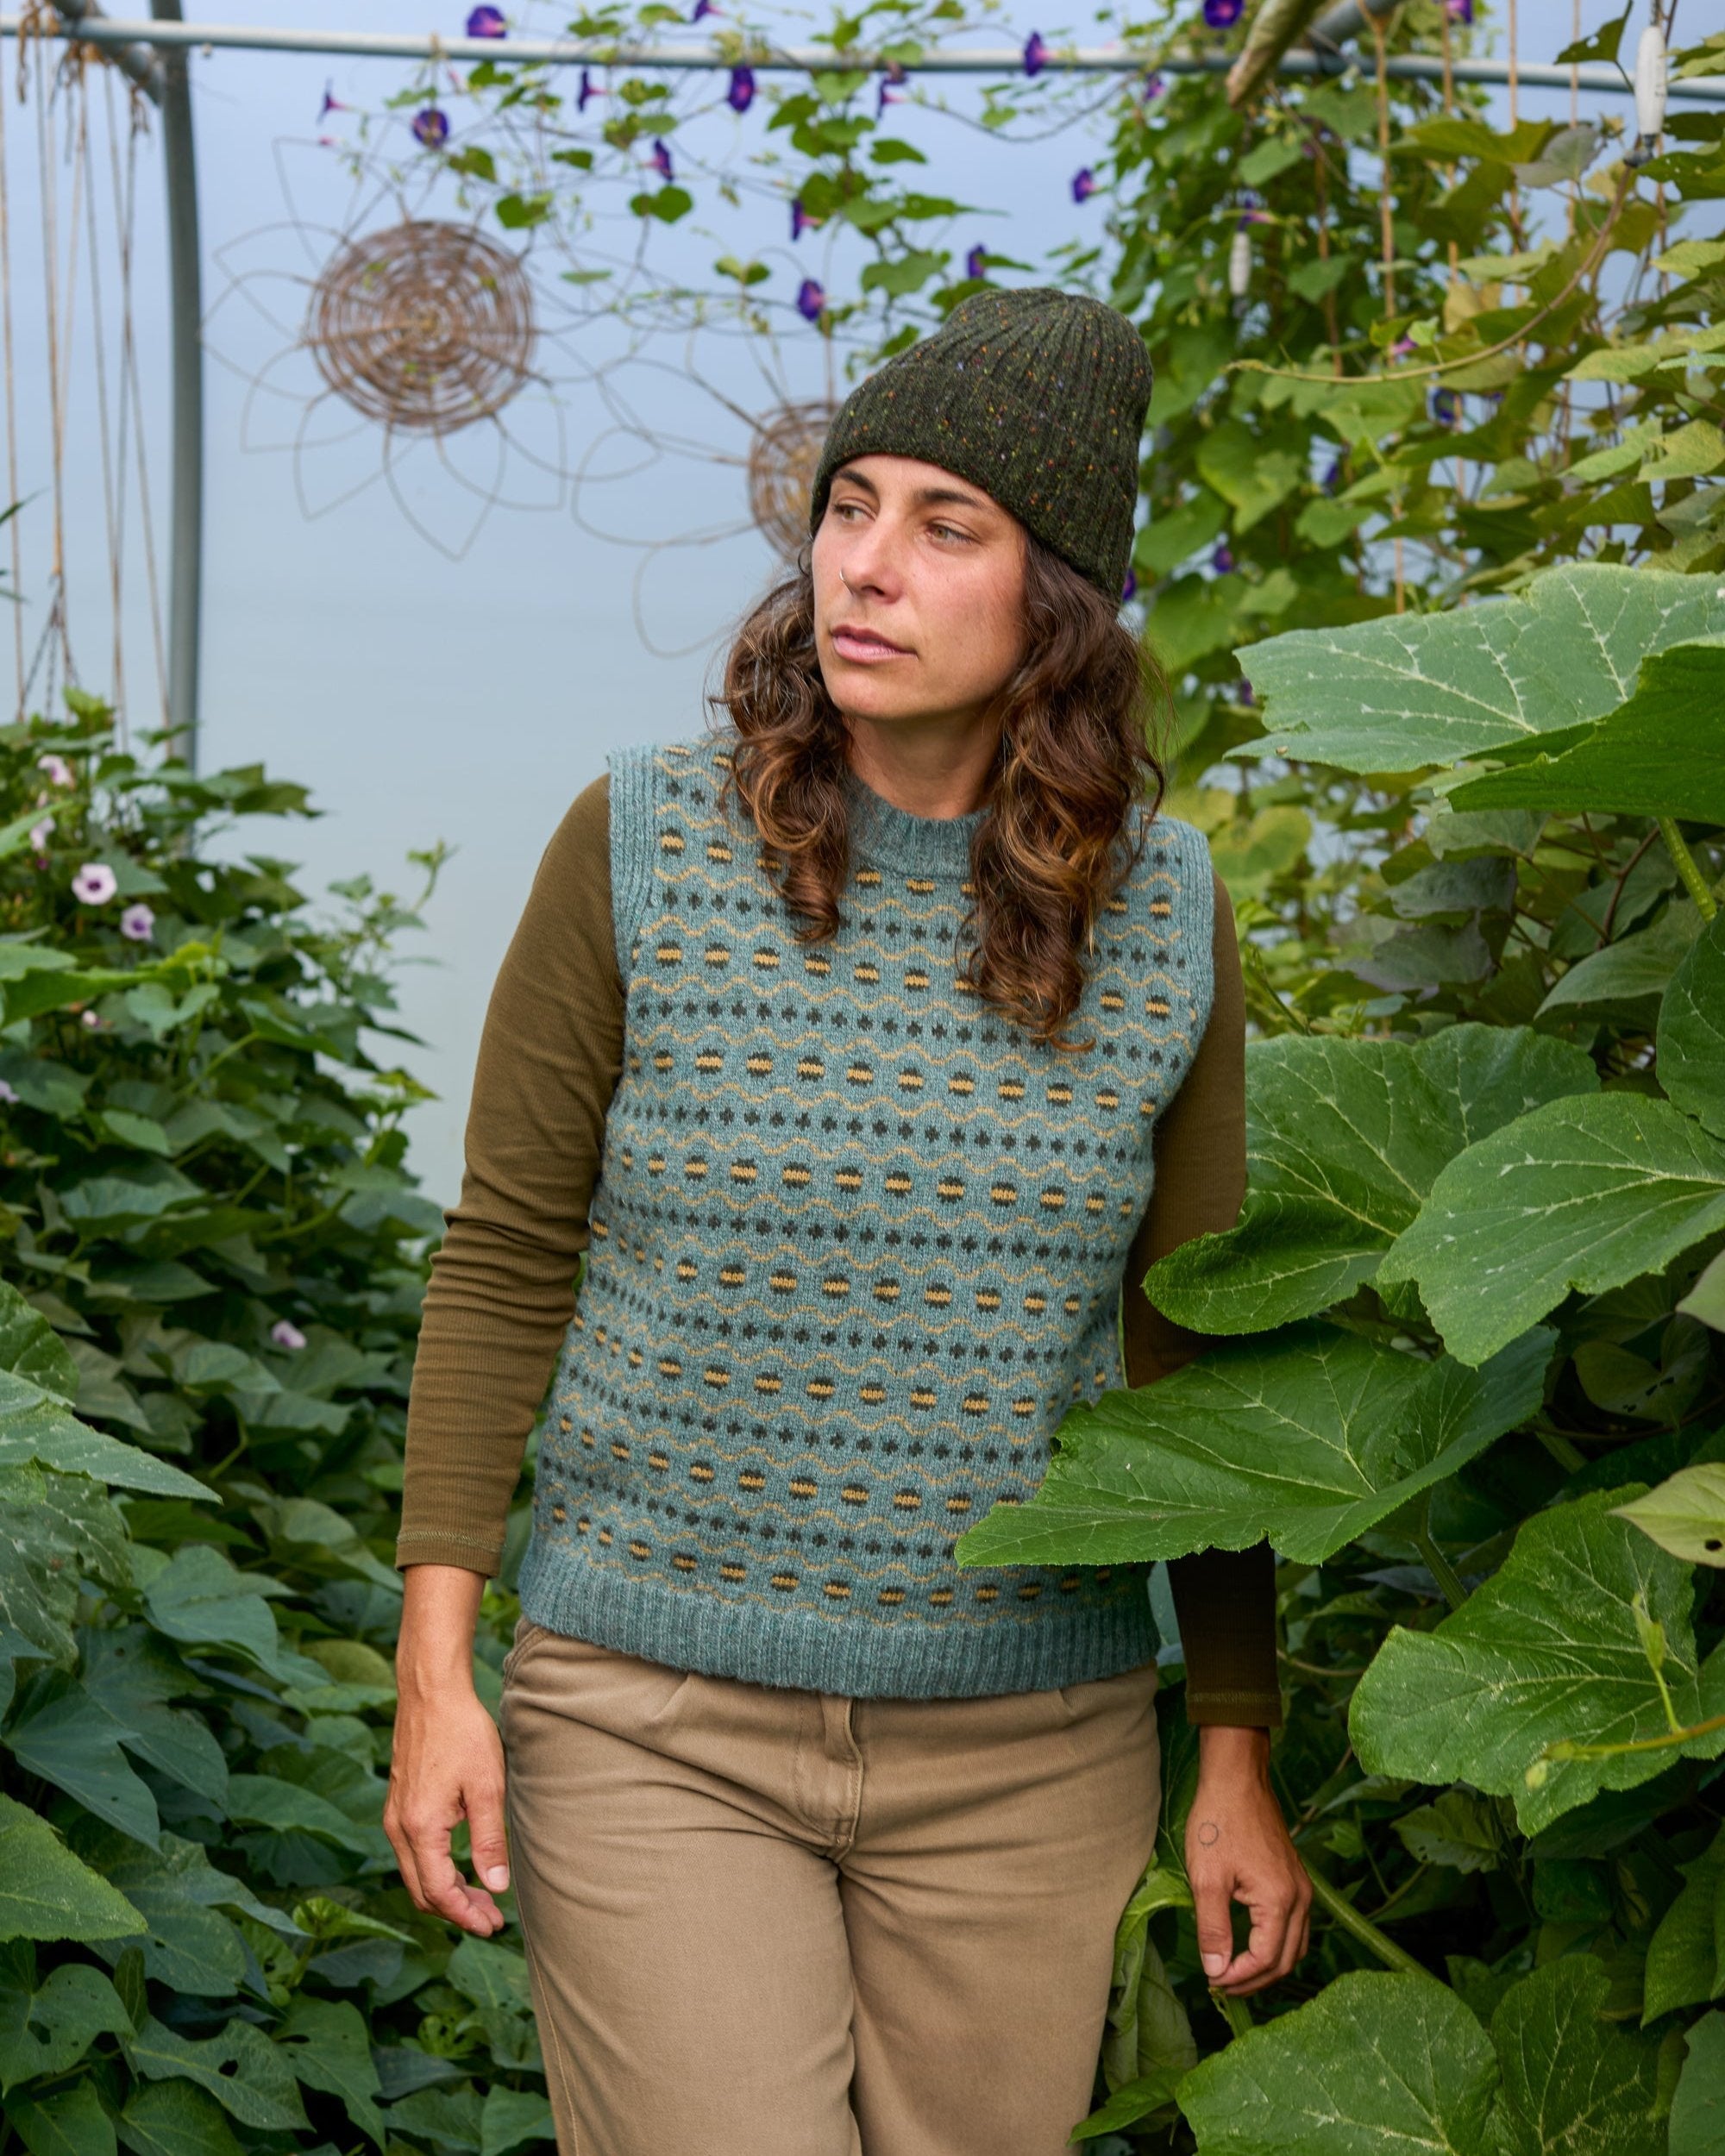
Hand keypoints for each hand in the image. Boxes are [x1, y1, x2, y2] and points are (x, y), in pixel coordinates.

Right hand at [384, 1564, 509, 1937]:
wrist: (430, 1692)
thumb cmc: (461, 1733)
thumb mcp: (486, 1786)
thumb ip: (489, 1840)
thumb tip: (496, 1887)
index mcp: (420, 1828)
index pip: (439, 1892)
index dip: (466, 1915)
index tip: (494, 1925)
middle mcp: (399, 1828)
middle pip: (422, 1892)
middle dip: (456, 1911)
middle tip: (492, 1918)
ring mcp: (395, 1817)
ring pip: (415, 1875)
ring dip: (446, 1892)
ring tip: (482, 1898)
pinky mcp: (399, 1806)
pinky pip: (412, 1854)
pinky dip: (436, 1870)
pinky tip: (463, 1866)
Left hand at [1184, 1724, 1310, 1996]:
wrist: (1237, 1779)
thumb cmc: (1218, 1822)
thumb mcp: (1207, 1878)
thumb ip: (1213, 1929)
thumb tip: (1216, 1972)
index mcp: (1280, 1901)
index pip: (1266, 1960)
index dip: (1239, 1978)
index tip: (1212, 1982)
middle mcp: (1300, 1899)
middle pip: (1286, 1960)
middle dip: (1254, 1980)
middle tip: (1221, 1987)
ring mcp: (1302, 1889)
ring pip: (1294, 1946)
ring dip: (1267, 1966)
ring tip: (1235, 1974)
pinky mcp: (1296, 1880)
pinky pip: (1294, 1927)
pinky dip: (1276, 1945)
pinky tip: (1251, 1946)